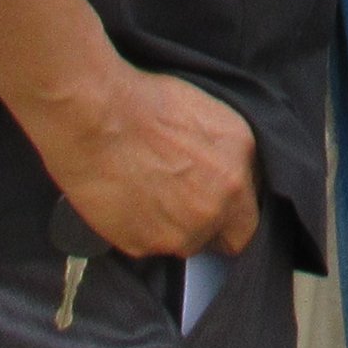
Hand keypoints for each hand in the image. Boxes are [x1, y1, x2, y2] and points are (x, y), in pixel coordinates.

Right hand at [36, 65, 260, 258]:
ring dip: (172, 228)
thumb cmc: (143, 102)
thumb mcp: (208, 114)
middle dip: (208, 226)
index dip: (233, 211)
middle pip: (223, 237)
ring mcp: (182, 231)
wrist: (96, 118)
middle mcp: (218, 205)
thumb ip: (228, 156)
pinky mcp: (145, 246)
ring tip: (146, 194)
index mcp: (239, 166)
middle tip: (179, 202)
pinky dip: (139, 230)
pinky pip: (148, 245)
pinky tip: (126, 201)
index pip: (252, 214)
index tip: (217, 204)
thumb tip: (229, 173)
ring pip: (185, 243)